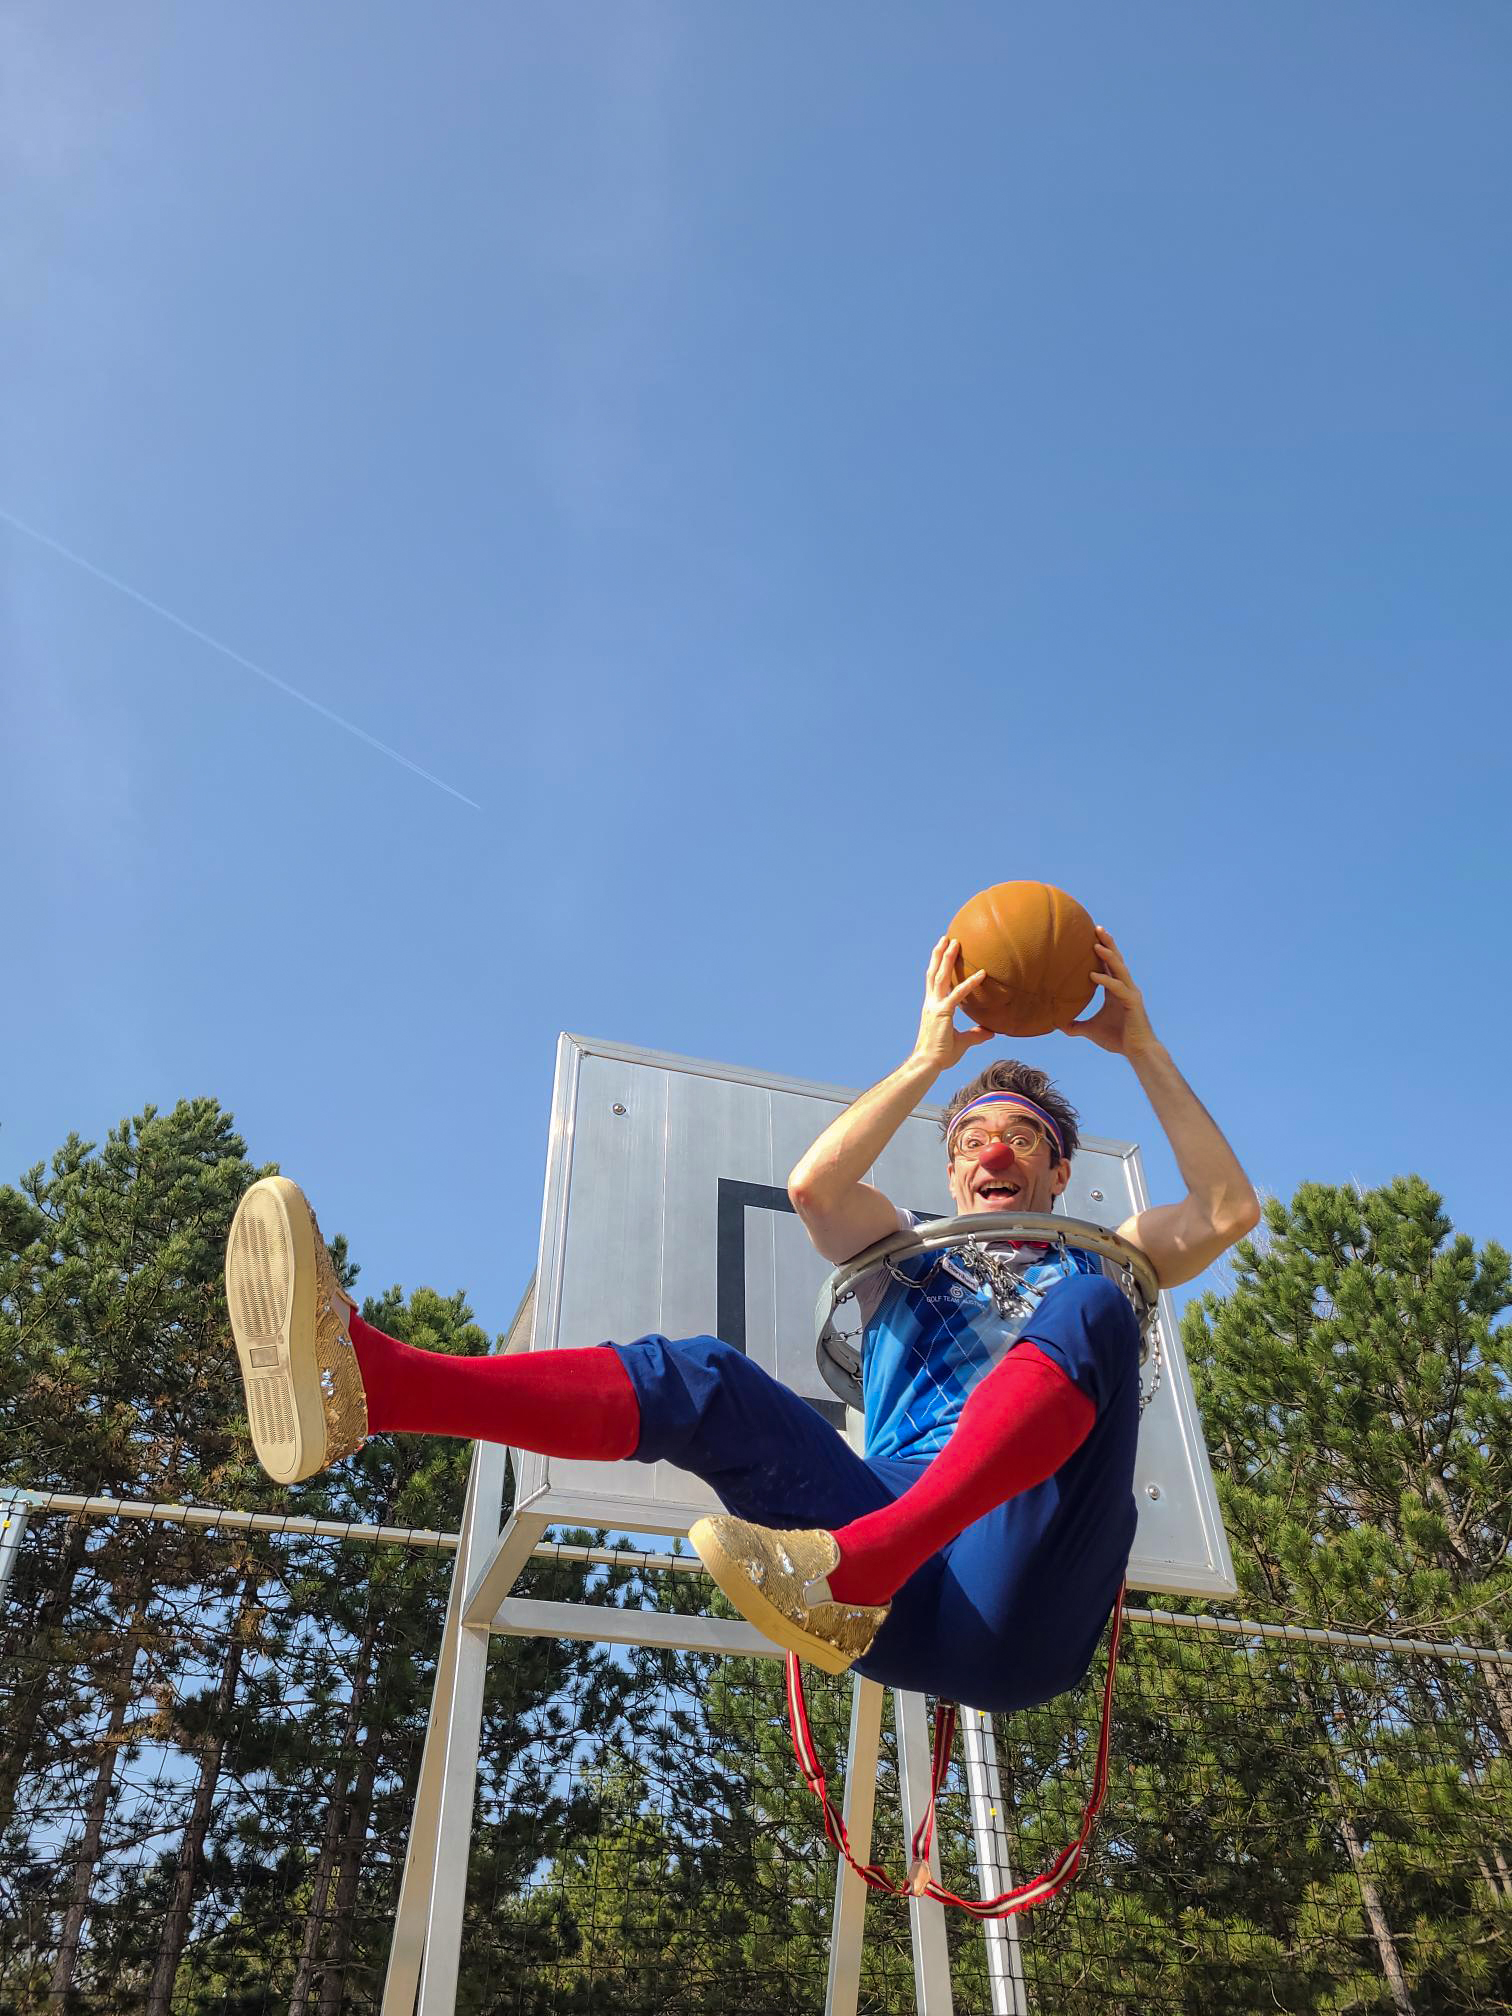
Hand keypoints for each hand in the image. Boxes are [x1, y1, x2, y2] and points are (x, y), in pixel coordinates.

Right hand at [912, 937, 994, 1071]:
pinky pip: (958, 994)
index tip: (942, 951)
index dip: (937, 965)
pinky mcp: (943, 1013)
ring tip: (954, 941)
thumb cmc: (941, 1054)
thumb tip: (991, 1032)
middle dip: (940, 954)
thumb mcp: (962, 1041)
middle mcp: (931, 1003)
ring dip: (947, 958)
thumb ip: (976, 1034)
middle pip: (934, 972)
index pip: (933, 981)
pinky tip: (981, 973)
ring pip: (940, 976)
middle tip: (946, 938)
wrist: (928, 1064)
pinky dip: (970, 983)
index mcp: (932, 1007)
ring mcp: (935, 1006)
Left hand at [1059, 926, 1158, 1055]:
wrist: (1137, 1052)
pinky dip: (1105, 980)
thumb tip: (1058, 1025)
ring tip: (1096, 943)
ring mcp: (1130, 993)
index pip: (1108, 965)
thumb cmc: (1117, 1039)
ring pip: (1119, 969)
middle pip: (1116, 960)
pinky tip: (1092, 974)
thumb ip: (1076, 1026)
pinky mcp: (1132, 1002)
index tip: (1091, 936)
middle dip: (1107, 943)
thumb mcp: (1091, 1030)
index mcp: (1116, 990)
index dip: (1101, 950)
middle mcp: (1125, 987)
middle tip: (1096, 927)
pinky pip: (1117, 988)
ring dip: (1108, 955)